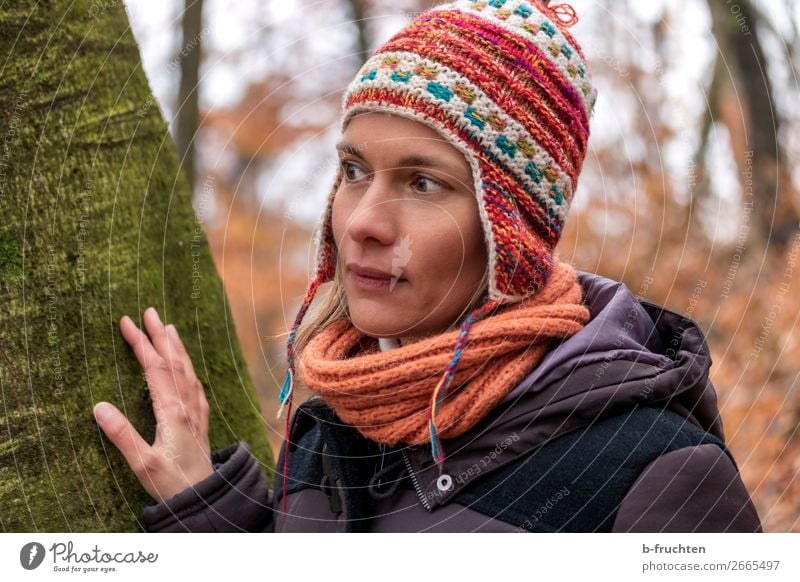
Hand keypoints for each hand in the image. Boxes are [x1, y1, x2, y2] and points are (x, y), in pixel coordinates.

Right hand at [93, 307, 213, 503]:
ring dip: (177, 347)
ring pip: (187, 371)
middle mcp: (187, 406)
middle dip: (160, 335)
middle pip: (174, 362)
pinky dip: (188, 368)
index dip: (142, 344)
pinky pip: (195, 385)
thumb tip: (99, 406)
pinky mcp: (200, 421)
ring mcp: (196, 412)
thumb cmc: (172, 484)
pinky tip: (187, 367)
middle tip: (150, 311)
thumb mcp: (142, 463)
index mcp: (172, 412)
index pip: (156, 368)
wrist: (204, 498)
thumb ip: (121, 435)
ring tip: (169, 327)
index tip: (127, 323)